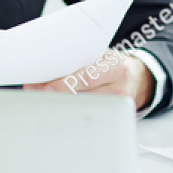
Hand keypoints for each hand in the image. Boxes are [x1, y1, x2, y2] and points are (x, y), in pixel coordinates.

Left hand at [26, 51, 154, 110]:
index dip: (63, 83)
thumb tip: (48, 66)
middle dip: (55, 94)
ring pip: (84, 107)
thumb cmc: (113, 64)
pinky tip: (57, 109)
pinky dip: (71, 111)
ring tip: (40, 99)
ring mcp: (118, 105)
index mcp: (115, 66)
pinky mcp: (116, 117)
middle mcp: (119, 87)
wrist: (138, 78)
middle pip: (83, 95)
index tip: (44, 86)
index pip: (87, 77)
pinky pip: (90, 115)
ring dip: (59, 104)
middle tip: (34, 93)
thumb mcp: (102, 56)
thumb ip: (81, 60)